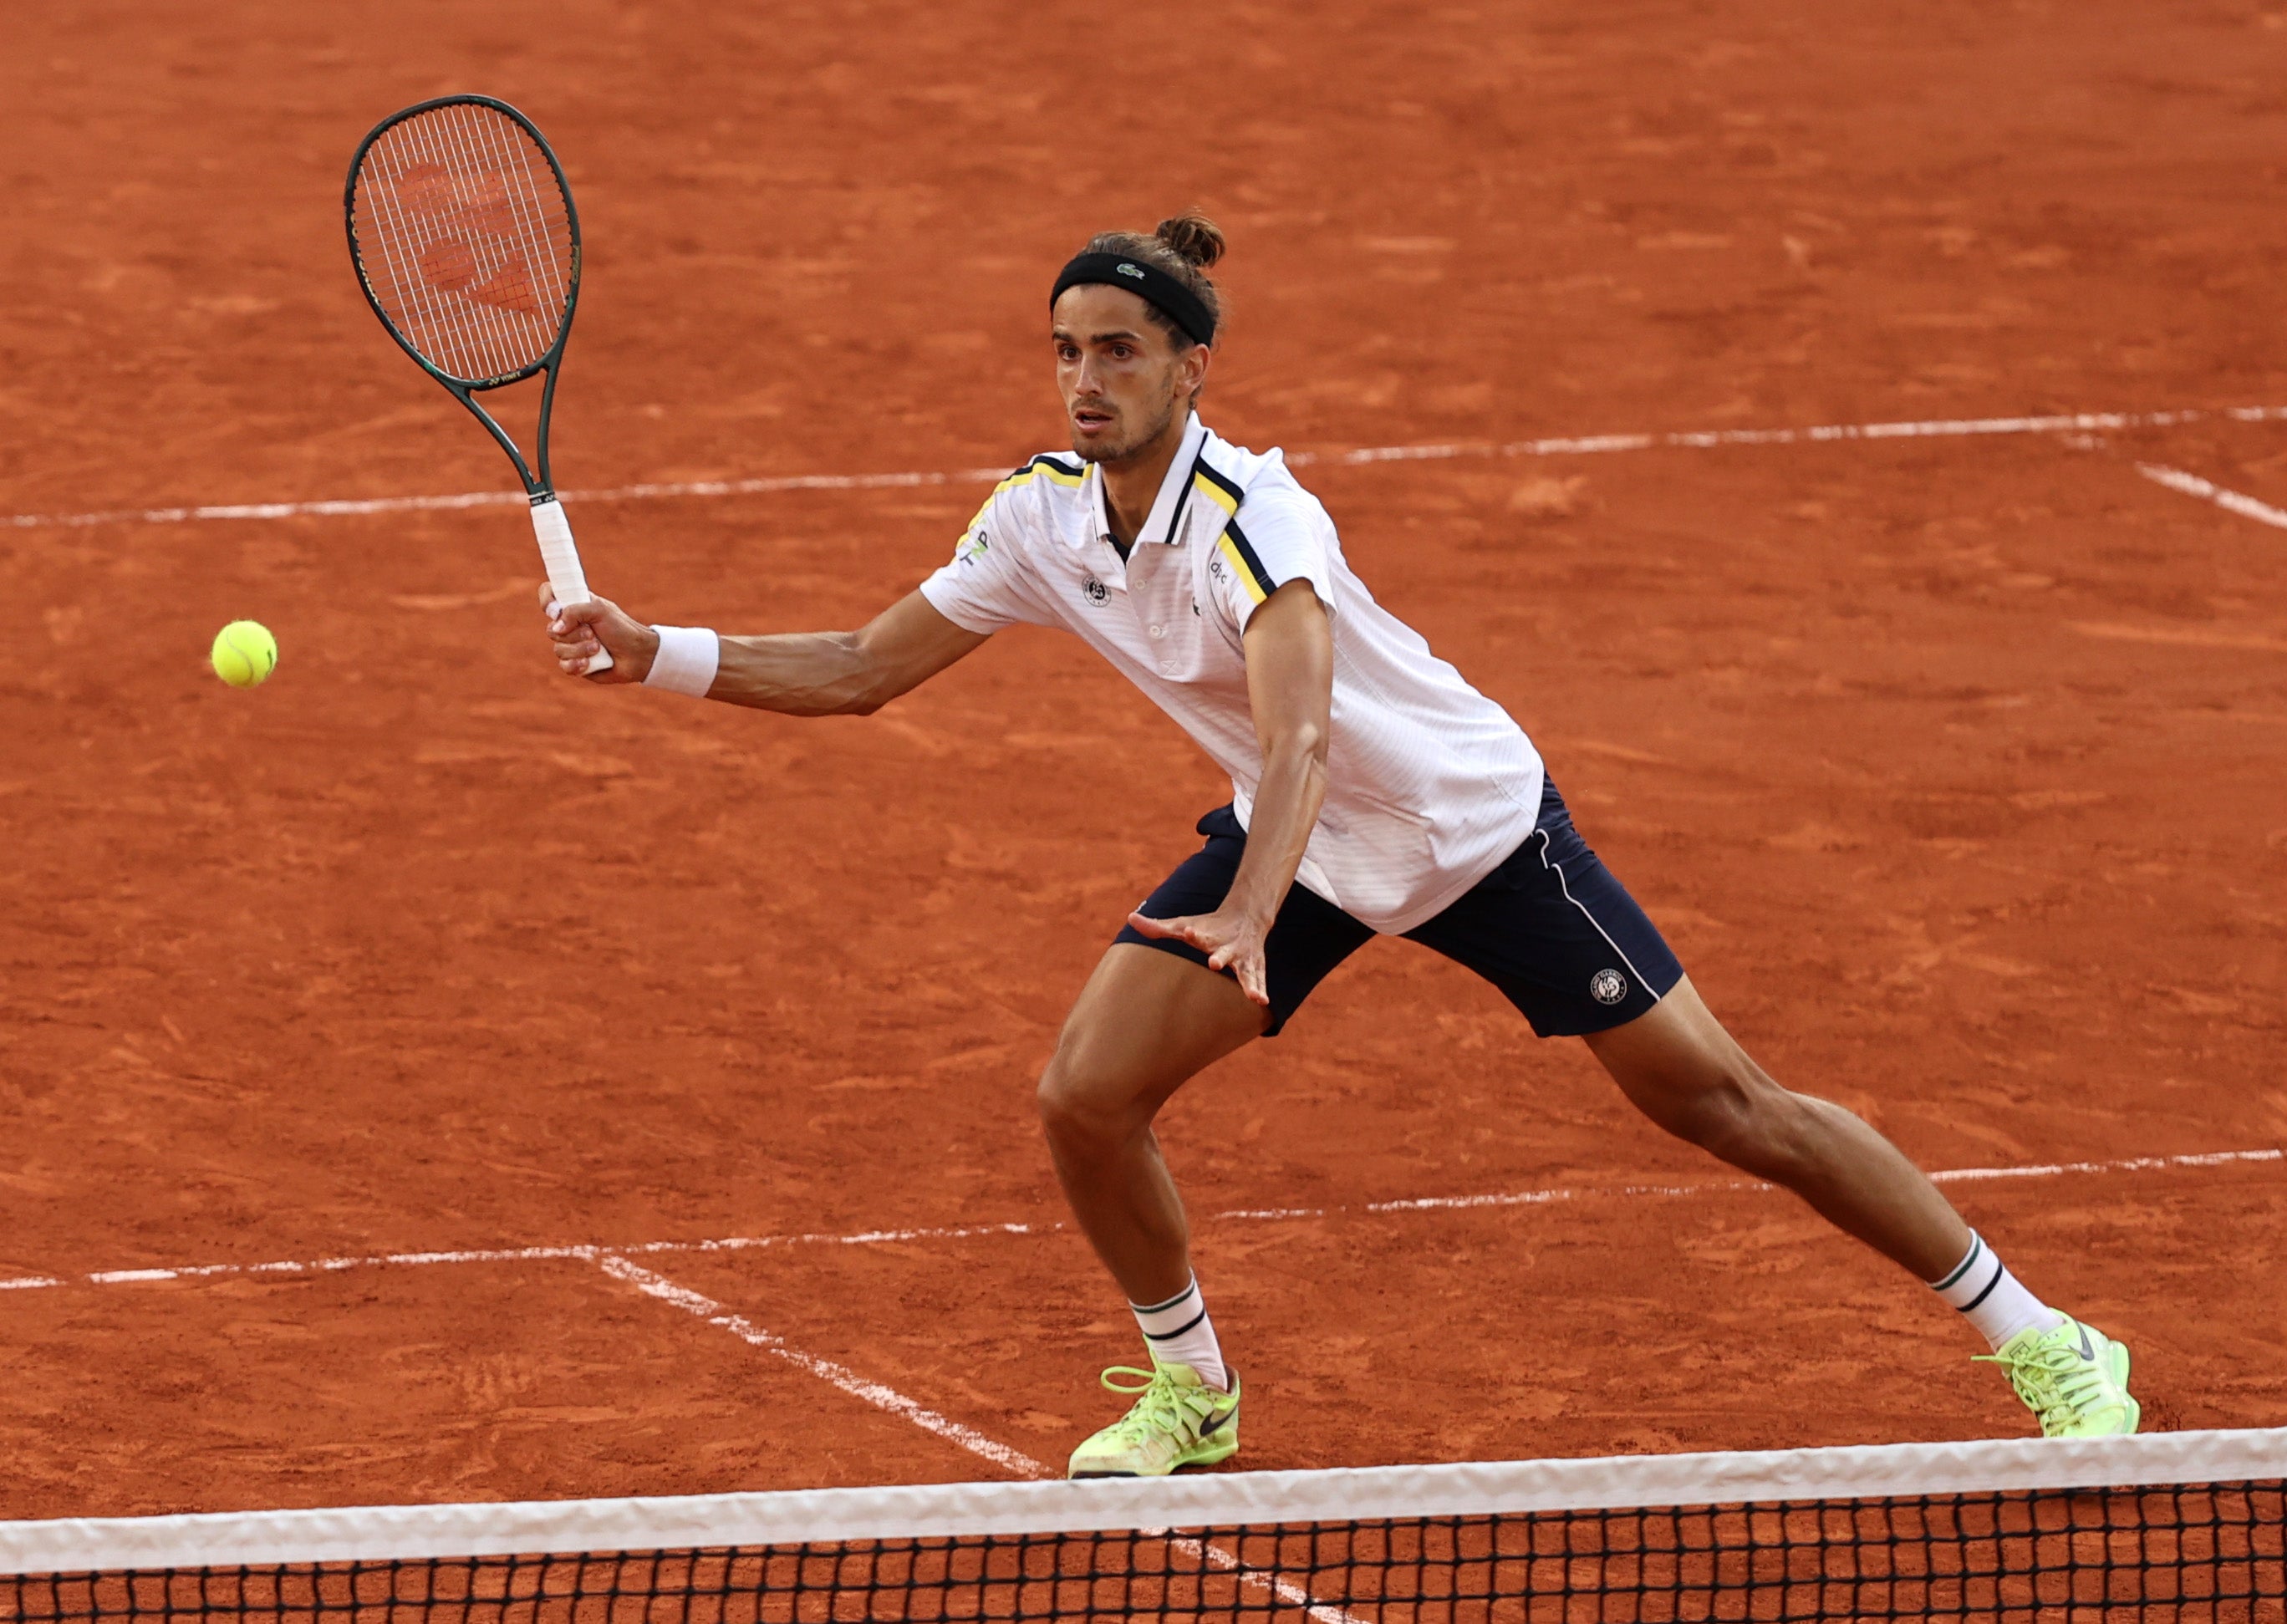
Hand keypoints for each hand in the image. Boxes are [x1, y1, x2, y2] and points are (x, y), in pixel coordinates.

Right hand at [536, 581, 656, 682]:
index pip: (549, 595)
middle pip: (551, 629)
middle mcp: (570, 625)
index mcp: (575, 605)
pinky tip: (590, 663)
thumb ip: (575, 611)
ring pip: (558, 649)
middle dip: (573, 634)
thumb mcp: (601, 610)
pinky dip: (577, 664)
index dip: (546, 601)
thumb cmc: (622, 629)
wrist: (637, 656)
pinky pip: (564, 665)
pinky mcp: (575, 664)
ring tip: (598, 648)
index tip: (555, 611)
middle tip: (592, 633)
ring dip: (580, 650)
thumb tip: (556, 627)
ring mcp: (571, 645)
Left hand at [1124, 906, 1271, 1006]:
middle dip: (1219, 957)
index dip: (1193, 933)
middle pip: (1223, 953)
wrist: (1247, 916)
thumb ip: (1157, 927)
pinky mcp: (1254, 967)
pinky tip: (1262, 1002)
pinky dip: (1260, 990)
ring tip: (1253, 996)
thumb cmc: (1206, 926)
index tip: (1189, 931)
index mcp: (1207, 936)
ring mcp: (1242, 958)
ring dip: (1249, 982)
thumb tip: (1130, 918)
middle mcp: (1227, 946)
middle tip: (1214, 963)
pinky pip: (1257, 980)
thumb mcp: (1182, 924)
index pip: (1198, 934)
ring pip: (1246, 971)